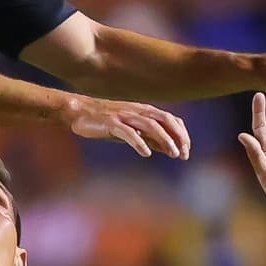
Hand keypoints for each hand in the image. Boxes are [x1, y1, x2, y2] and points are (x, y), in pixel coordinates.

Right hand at [67, 94, 189, 158]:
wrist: (78, 112)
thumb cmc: (105, 122)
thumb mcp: (131, 130)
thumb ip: (149, 137)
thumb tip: (168, 148)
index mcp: (144, 111)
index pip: (170, 119)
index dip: (181, 134)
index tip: (187, 151)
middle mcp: (137, 111)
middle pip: (164, 119)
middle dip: (178, 136)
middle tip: (184, 154)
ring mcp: (124, 116)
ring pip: (150, 124)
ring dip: (164, 139)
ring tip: (172, 153)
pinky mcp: (111, 122)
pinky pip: (128, 132)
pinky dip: (139, 142)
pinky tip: (146, 153)